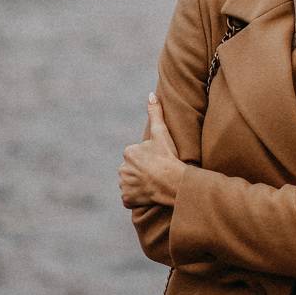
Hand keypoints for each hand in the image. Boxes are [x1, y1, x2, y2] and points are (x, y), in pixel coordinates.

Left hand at [119, 94, 186, 208]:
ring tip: (153, 182)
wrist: (173, 182)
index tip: (157, 159)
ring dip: (138, 183)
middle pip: (131, 168)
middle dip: (140, 170)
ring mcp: (124, 185)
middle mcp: (122, 168)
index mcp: (128, 152)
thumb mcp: (162, 133)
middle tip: (156, 171)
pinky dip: (136, 197)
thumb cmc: (168, 156)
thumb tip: (151, 95)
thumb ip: (155, 113)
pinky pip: (129, 197)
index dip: (147, 157)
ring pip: (129, 182)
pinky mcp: (126, 199)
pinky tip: (147, 193)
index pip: (135, 154)